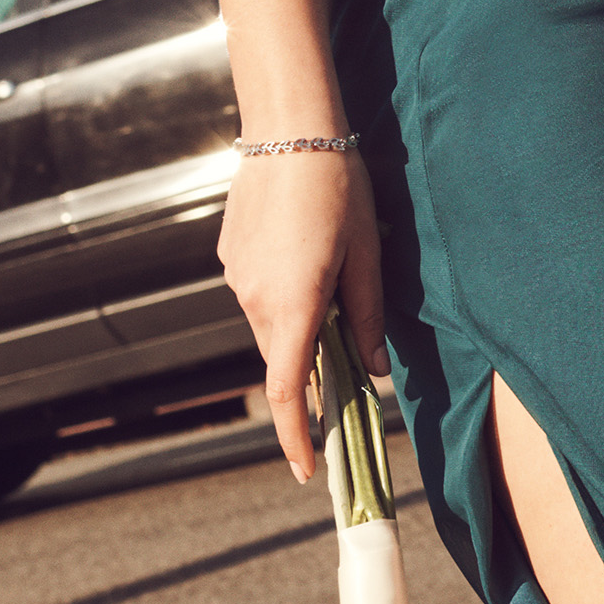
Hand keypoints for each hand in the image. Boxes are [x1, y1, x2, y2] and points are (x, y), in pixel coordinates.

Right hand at [219, 146, 387, 482]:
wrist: (289, 131)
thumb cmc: (341, 191)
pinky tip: (306, 249)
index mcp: (295, 307)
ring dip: (299, 322)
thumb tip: (375, 370)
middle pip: (283, 358)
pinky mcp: (228, 258)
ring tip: (333, 276)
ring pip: (270, 324)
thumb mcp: (369, 255)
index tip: (305, 472)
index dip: (295, 438)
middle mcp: (255, 301)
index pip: (288, 392)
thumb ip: (369, 317)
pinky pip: (258, 292)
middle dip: (310, 372)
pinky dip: (283, 292)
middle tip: (346, 369)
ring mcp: (236, 279)